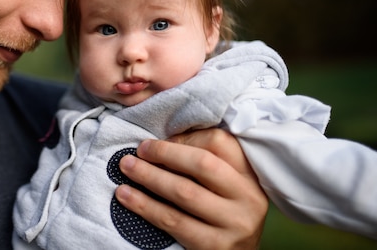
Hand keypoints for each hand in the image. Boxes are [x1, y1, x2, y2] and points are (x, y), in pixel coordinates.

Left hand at [116, 128, 267, 249]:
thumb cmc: (223, 207)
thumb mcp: (225, 180)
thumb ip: (204, 157)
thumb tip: (162, 141)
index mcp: (250, 172)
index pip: (219, 141)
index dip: (184, 138)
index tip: (159, 141)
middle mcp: (247, 196)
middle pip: (202, 164)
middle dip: (164, 153)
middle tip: (139, 150)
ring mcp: (234, 223)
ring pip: (184, 193)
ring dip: (149, 177)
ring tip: (126, 168)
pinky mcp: (214, 245)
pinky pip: (174, 221)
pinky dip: (145, 207)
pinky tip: (126, 196)